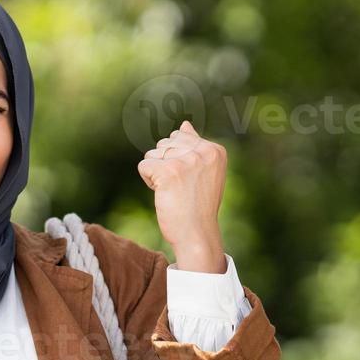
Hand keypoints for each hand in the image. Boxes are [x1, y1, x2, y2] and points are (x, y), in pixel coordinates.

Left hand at [137, 120, 227, 272]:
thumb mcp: (205, 173)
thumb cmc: (199, 206)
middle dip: (166, 165)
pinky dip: (148, 180)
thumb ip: (195, 147)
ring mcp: (186, 161)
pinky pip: (144, 166)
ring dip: (156, 173)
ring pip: (153, 153)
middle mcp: (203, 152)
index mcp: (215, 150)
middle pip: (165, 144)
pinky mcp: (168, 171)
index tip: (190, 181)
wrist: (197, 234)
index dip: (178, 160)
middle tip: (181, 188)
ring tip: (173, 191)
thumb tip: (184, 124)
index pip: (181, 137)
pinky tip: (163, 193)